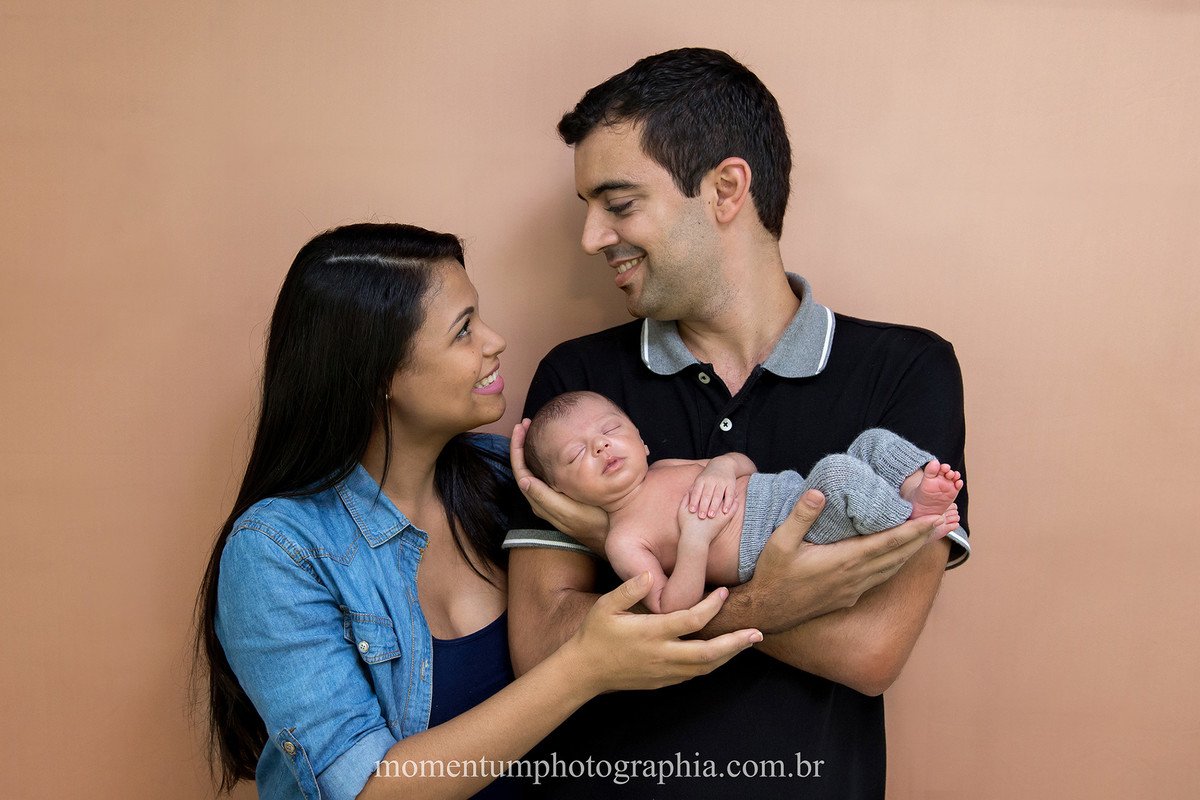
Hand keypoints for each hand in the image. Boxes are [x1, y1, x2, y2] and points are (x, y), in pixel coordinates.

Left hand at [511, 418, 607, 551]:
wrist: (611, 535)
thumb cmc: (593, 522)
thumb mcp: (569, 510)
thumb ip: (545, 498)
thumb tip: (523, 481)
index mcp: (540, 501)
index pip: (520, 470)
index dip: (517, 448)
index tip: (520, 427)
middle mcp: (541, 499)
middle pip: (524, 467)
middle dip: (522, 444)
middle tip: (525, 423)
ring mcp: (550, 497)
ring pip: (534, 469)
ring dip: (531, 449)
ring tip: (534, 431)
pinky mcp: (561, 496)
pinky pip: (545, 473)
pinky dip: (544, 457)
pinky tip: (553, 447)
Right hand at [569, 572, 762, 693]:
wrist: (584, 671)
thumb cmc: (595, 634)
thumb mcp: (605, 606)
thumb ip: (628, 589)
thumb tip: (650, 574)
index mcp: (650, 633)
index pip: (690, 620)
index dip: (711, 606)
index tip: (724, 593)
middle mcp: (661, 655)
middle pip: (708, 653)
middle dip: (735, 643)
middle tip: (757, 633)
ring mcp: (664, 672)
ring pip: (705, 667)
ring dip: (729, 655)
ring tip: (747, 642)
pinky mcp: (663, 682)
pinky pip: (694, 674)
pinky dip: (712, 664)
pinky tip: (722, 653)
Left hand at [685, 457, 739, 518]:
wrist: (723, 464)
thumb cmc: (708, 476)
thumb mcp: (699, 481)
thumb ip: (693, 490)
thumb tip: (686, 502)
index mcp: (701, 480)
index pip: (697, 491)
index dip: (694, 501)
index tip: (691, 510)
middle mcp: (711, 480)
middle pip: (707, 494)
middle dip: (704, 506)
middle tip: (701, 517)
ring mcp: (721, 482)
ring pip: (718, 495)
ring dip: (714, 506)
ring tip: (711, 516)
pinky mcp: (731, 484)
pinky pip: (729, 494)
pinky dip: (728, 503)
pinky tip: (725, 511)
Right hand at [735, 490, 938, 633]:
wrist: (768, 612)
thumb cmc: (773, 575)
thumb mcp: (780, 542)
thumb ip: (801, 516)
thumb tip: (819, 492)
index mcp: (844, 560)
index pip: (889, 543)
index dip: (915, 530)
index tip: (935, 518)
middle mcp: (855, 576)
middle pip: (899, 555)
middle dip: (924, 539)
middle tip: (946, 522)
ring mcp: (853, 589)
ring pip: (893, 569)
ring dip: (914, 552)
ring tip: (930, 537)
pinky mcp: (848, 597)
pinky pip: (880, 578)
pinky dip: (896, 565)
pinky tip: (898, 559)